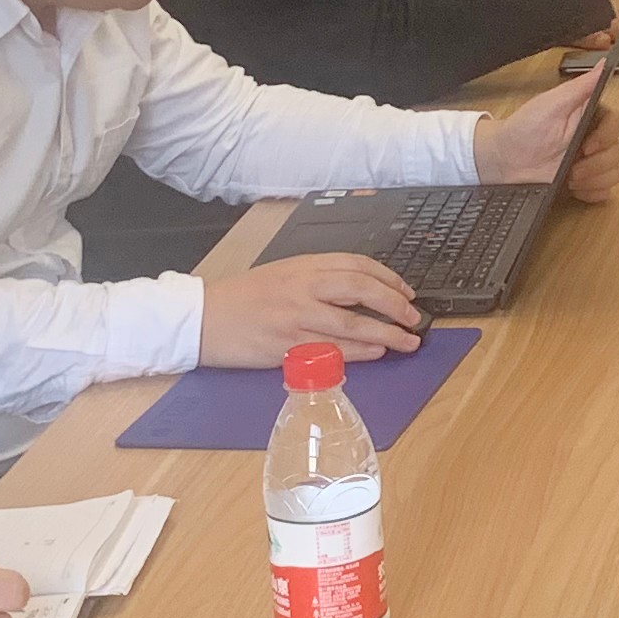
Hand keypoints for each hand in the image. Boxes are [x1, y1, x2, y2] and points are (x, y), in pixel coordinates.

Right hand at [201, 254, 421, 365]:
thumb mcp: (283, 273)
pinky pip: (332, 349)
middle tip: (415, 316)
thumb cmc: (243, 297)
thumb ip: (318, 278)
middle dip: (395, 304)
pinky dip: (359, 351)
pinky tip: (377, 352)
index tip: (407, 291)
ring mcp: (296, 318)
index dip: (389, 278)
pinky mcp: (288, 347)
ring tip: (407, 341)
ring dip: (386, 333)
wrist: (203, 318)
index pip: (357, 265)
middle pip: (362, 290)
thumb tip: (361, 290)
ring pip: (352, 323)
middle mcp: (303, 288)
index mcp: (303, 266)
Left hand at [471, 64, 618, 200]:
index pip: (617, 125)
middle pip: (618, 152)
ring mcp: (590, 163)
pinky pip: (605, 192)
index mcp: (589, 117)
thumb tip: (604, 64)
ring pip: (614, 173)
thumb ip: (581, 86)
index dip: (606, 137)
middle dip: (595, 164)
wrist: (504, 161)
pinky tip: (574, 187)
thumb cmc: (523, 129)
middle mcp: (593, 139)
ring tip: (570, 177)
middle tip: (572, 167)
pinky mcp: (585, 183)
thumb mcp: (551, 104)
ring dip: (593, 179)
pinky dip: (592, 192)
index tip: (587, 146)